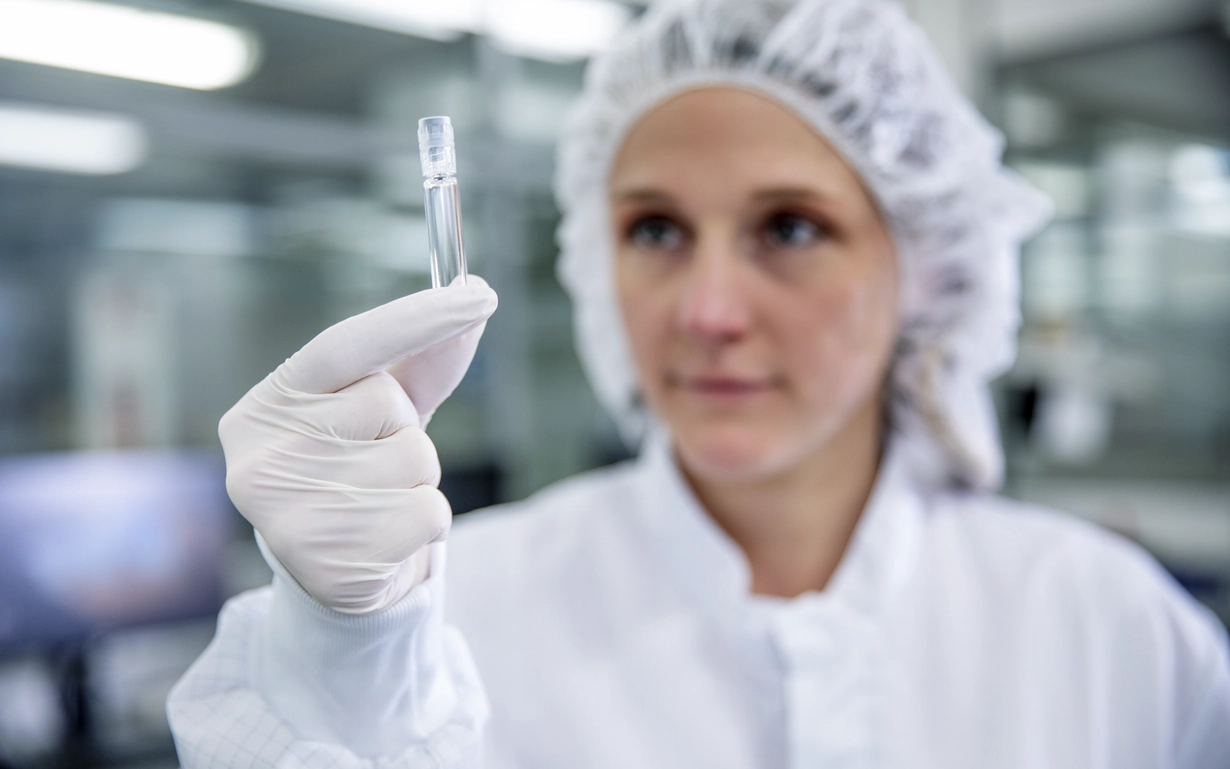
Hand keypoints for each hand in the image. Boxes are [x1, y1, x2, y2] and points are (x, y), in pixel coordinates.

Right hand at [219, 278, 496, 613]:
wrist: (342, 579)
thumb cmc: (361, 476)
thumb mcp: (384, 414)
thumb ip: (422, 360)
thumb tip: (473, 290)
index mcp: (263, 408)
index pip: (342, 345)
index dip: (414, 317)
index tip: (480, 293)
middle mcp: (259, 458)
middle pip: (385, 403)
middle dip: (405, 429)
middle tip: (376, 463)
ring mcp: (286, 516)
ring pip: (414, 459)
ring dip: (419, 480)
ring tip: (382, 504)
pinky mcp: (329, 566)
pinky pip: (427, 513)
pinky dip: (427, 525)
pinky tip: (390, 541)